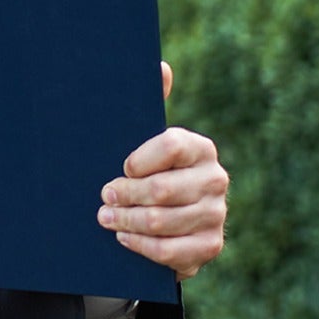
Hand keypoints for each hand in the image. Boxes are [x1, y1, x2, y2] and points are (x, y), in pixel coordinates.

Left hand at [97, 62, 227, 279]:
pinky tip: (124, 238)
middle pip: (162, 189)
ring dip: (126, 221)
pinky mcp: (209, 246)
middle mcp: (215, 179)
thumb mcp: (143, 140)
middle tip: (103, 197)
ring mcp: (215, 215)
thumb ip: (150, 104)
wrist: (164, 221)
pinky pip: (170, 251)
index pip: (170, 145)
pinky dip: (141, 246)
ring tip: (105, 218)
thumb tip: (160, 66)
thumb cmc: (146, 172)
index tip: (120, 167)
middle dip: (124, 195)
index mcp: (200, 148)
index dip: (138, 159)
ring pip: (162, 221)